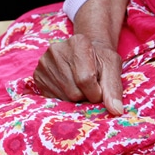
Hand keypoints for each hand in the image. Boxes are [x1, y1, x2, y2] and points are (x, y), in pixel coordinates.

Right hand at [33, 0, 127, 114]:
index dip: (96, 92)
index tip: (100, 89)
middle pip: (74, 91)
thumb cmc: (101, 61)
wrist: (85, 53)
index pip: (86, 79)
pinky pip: (52, 99)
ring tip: (79, 86)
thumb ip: (114, 89)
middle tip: (90, 87)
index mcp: (78, 43)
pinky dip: (64, 98)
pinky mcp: (37, 75)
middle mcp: (57, 50)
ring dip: (75, 98)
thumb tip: (116, 111)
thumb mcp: (112, 69)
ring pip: (63, 97)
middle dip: (86, 96)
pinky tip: (68, 87)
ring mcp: (44, 63)